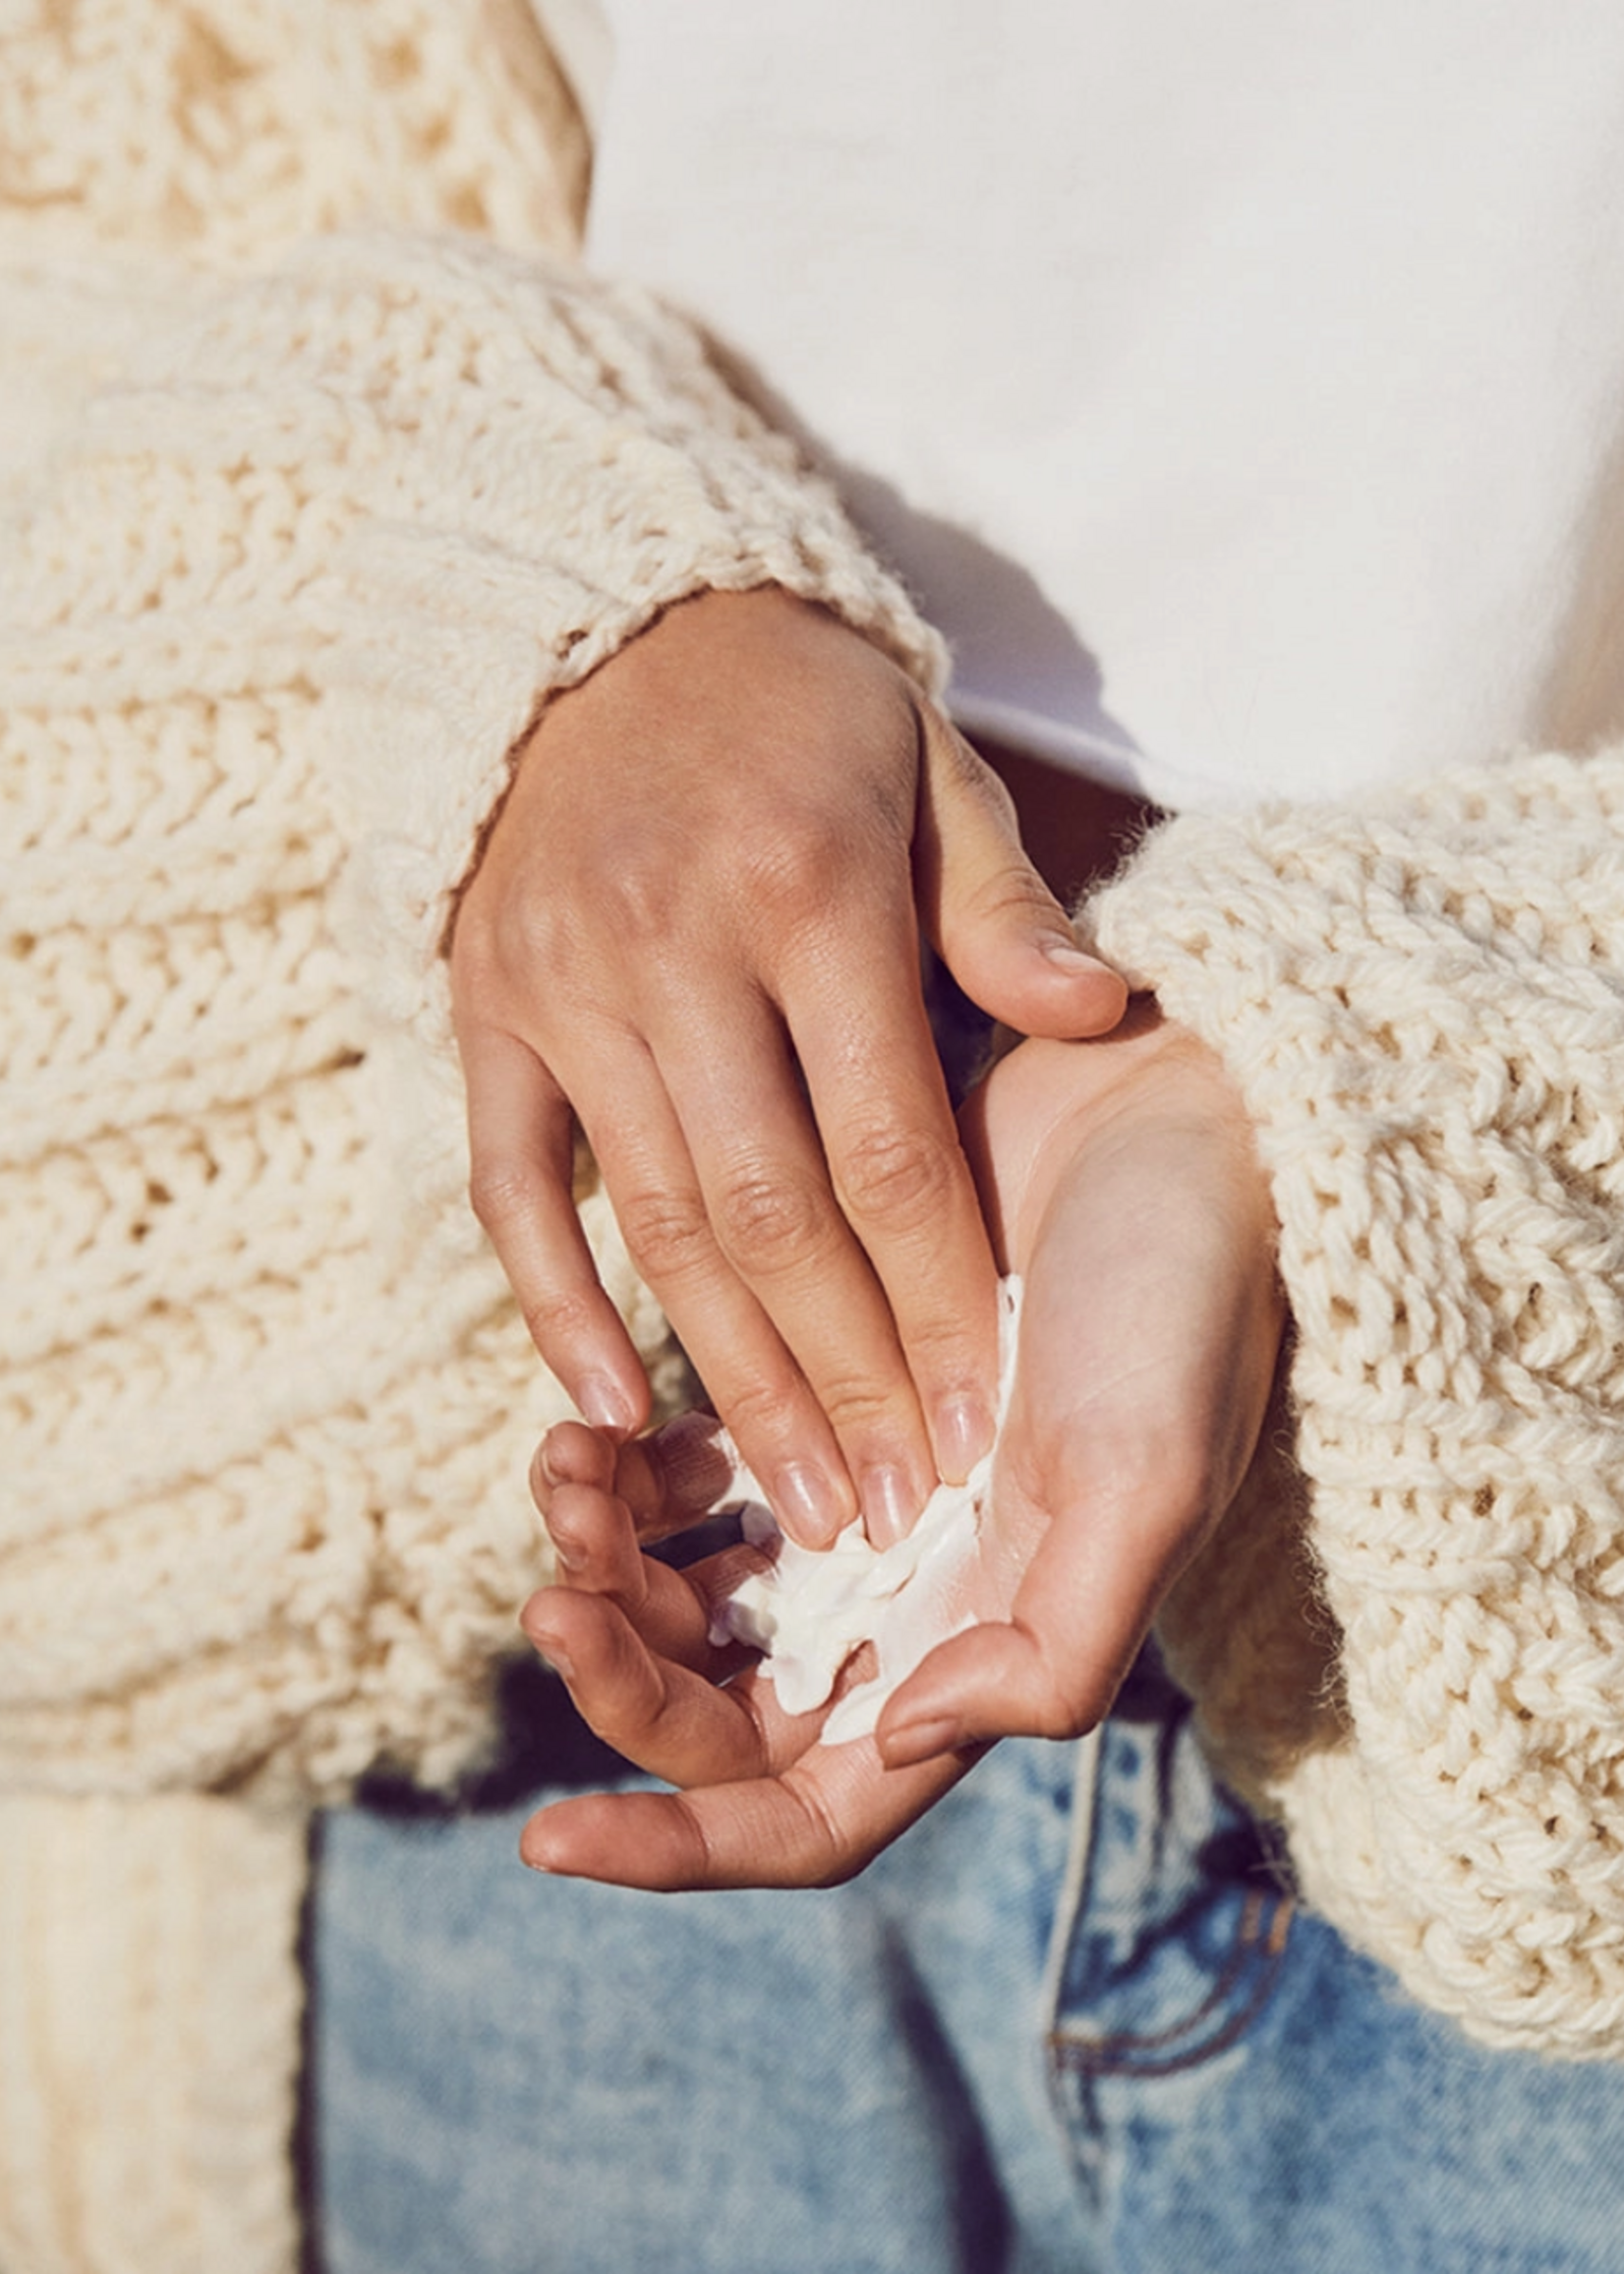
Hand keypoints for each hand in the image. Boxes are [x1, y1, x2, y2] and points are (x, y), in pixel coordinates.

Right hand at [450, 586, 1124, 1545]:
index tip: (982, 1427)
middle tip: (896, 1511)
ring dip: (728, 1375)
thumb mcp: (931, 769)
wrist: (608, 624)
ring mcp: (564, 984)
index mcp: (809, 891)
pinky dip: (551, 1298)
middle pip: (772, 1217)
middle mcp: (674, 948)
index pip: (891, 1152)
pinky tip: (605, 1404)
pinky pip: (508, 1182)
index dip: (940, 1304)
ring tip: (796, 1497)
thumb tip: (1109, 1016)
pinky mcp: (485, 1008)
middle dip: (844, 1379)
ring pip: (656, 1221)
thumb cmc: (806, 715)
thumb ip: (1006, 909)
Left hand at [516, 1006, 1284, 1888]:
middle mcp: (907, 1592)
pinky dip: (626, 1467)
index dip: (682, 1849)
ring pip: (681, 1592)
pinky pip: (685, 1474)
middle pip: (717, 1707)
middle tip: (550, 1591)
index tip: (544, 1840)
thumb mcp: (1147, 1484)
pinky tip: (600, 1423)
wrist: (1167, 1109)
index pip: (813, 1807)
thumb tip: (897, 1730)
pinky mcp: (812, 1386)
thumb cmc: (1175, 1295)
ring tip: (562, 1469)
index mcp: (981, 1645)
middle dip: (617, 1672)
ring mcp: (853, 1491)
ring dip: (602, 1562)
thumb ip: (1053, 1650)